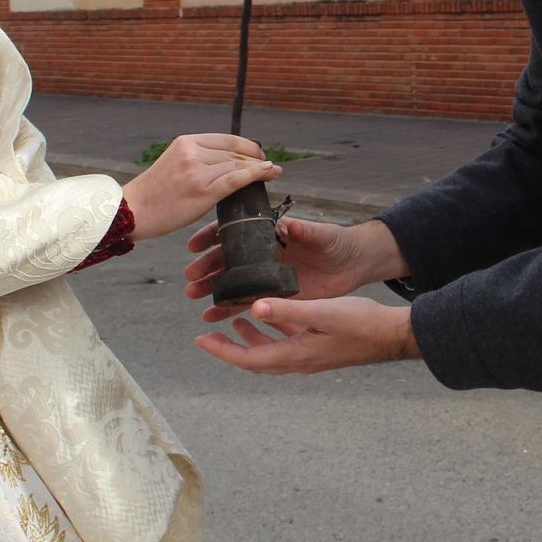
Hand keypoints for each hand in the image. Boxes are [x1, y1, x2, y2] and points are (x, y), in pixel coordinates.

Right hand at [121, 134, 280, 240]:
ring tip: (273, 172)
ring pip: (238, 166)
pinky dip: (256, 175)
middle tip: (270, 166)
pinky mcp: (202, 190)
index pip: (227, 139)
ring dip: (260, 168)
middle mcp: (193, 152)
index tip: (259, 155)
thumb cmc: (154, 193)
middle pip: (235, 152)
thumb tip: (230, 163)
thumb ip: (200, 159)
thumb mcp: (175, 164)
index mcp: (186, 142)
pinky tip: (268, 172)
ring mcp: (197, 170)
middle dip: (256, 159)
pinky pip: (235, 179)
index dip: (248, 146)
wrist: (133, 211)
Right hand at [183, 216, 403, 321]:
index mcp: (268, 233)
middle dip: (206, 267)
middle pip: (226, 258)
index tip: (194, 246)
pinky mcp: (272, 295)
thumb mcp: (322, 234)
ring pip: (231, 281)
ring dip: (211, 288)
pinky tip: (210, 316)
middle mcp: (261, 253)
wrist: (351, 264)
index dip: (212, 236)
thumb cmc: (335, 241)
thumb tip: (289, 224)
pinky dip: (227, 309)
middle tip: (190, 278)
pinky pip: (245, 302)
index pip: (234, 231)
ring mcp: (264, 274)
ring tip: (194, 296)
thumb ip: (306, 231)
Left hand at [195, 296, 420, 373]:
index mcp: (296, 355)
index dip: (222, 351)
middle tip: (209, 335)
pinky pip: (286, 343)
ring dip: (250, 339)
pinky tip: (270, 315)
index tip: (200, 339)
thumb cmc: (361, 323)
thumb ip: (288, 309)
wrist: (392, 335)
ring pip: (270, 352)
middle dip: (230, 348)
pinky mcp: (319, 349)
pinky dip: (272, 332)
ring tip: (235, 321)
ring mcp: (310, 357)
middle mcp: (299, 361)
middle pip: (255, 360)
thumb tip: (255, 307)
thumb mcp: (322, 312)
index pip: (249, 359)